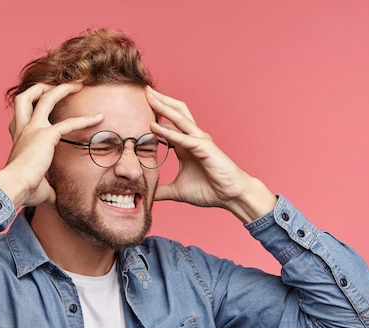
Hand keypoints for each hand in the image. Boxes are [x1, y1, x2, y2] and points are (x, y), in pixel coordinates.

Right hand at [0, 83, 102, 207]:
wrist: (14, 187)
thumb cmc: (23, 189)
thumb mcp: (36, 187)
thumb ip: (47, 189)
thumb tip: (55, 200)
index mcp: (17, 138)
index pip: (20, 116)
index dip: (29, 109)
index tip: (40, 106)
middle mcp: (22, 129)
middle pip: (25, 97)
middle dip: (40, 87)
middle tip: (55, 84)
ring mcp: (33, 129)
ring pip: (46, 98)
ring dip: (62, 88)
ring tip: (78, 84)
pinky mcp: (46, 135)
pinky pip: (69, 123)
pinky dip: (85, 119)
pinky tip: (98, 118)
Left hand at [146, 86, 276, 222]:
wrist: (231, 196)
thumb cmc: (209, 190)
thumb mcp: (177, 191)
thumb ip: (162, 191)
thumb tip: (147, 194)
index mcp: (185, 145)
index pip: (168, 124)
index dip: (155, 114)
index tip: (137, 107)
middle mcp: (192, 138)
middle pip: (175, 112)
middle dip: (160, 100)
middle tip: (143, 90)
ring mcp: (200, 141)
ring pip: (179, 118)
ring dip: (163, 106)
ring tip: (148, 96)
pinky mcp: (205, 148)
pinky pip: (184, 138)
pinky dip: (169, 132)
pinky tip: (154, 126)